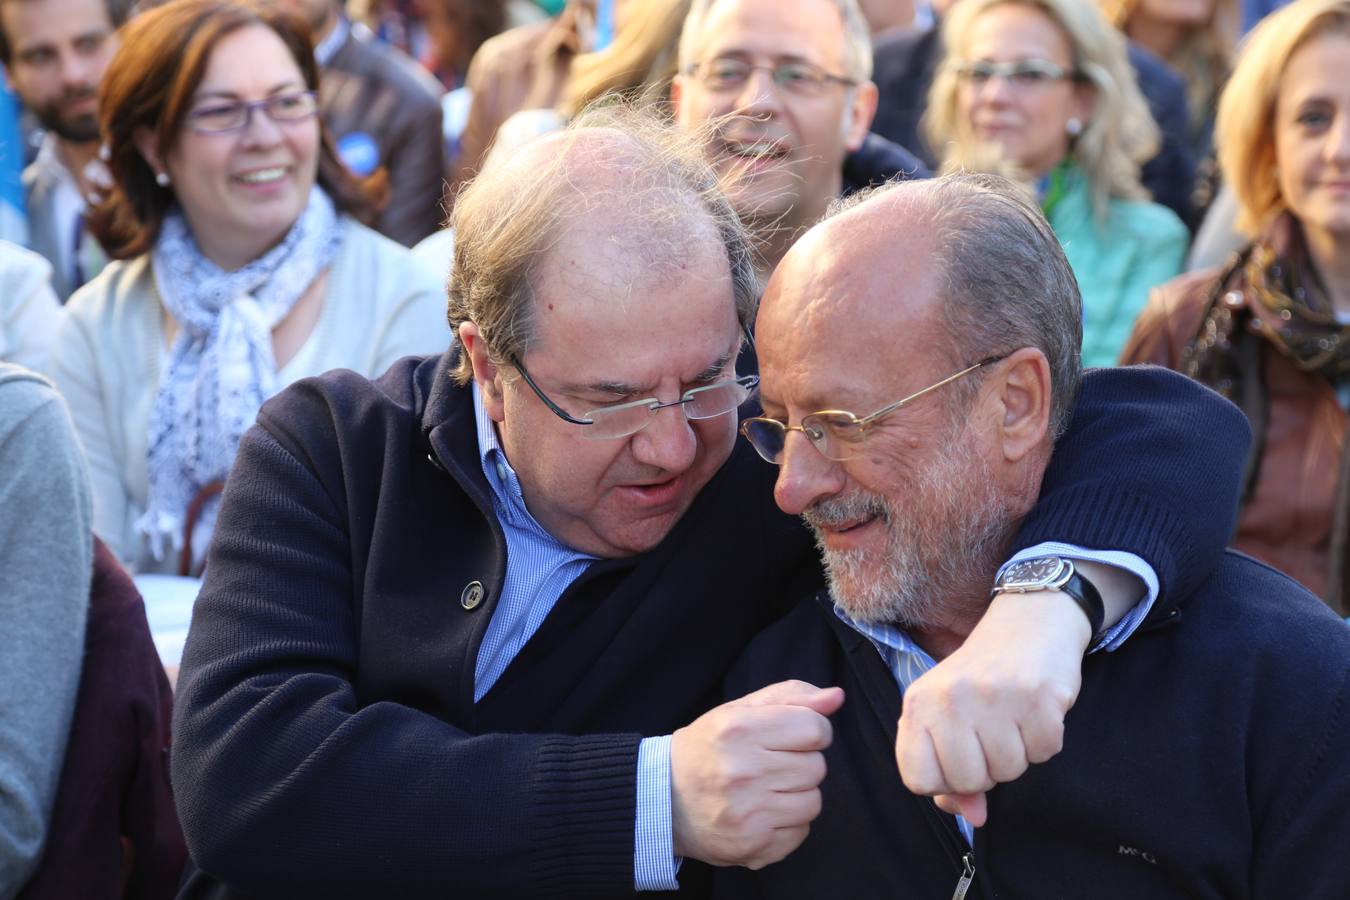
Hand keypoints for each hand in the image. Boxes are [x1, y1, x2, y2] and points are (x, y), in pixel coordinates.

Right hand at [671, 680, 843, 868]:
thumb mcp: (740, 711)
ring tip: (765, 790)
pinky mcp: (753, 846)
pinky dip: (787, 824)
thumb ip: (791, 697)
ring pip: (813, 801)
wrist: (663, 800)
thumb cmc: (708, 749)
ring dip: (796, 795)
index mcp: (739, 729)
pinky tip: (761, 813)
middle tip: (769, 765)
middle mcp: (743, 771)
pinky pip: (801, 832)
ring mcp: (748, 813)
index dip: (809, 731)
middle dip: (800, 763)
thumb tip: (835, 697)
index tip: (788, 737)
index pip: (815, 728)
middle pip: (817, 767)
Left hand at [895, 589, 1091, 825]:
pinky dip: (1044, 741)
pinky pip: (1043, 754)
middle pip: (968, 781)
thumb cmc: (981, 677)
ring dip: (1017, 754)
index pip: (918, 780)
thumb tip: (973, 817)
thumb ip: (949, 771)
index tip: (956, 757)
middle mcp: (951, 699)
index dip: (943, 781)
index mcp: (918, 704)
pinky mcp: (1038, 698)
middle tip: (990, 734)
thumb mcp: (948, 715)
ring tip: (1012, 719)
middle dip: (985, 770)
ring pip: (1009, 772)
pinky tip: (1034, 711)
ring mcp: (994, 697)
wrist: (1028, 622)